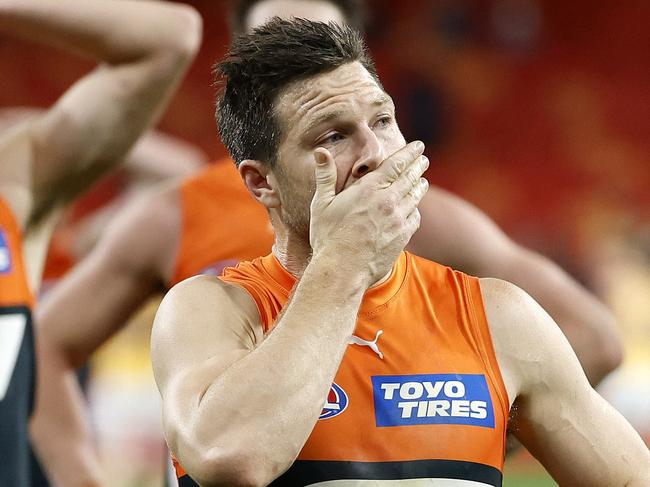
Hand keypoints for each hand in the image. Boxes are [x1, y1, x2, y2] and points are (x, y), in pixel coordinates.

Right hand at [309, 140, 428, 286]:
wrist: (343, 270)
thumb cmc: (328, 237)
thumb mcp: (321, 204)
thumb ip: (325, 176)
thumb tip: (320, 151)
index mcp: (369, 189)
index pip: (396, 164)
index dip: (409, 153)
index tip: (418, 146)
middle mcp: (388, 202)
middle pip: (410, 178)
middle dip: (418, 166)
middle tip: (423, 159)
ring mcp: (398, 220)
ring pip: (415, 197)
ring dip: (419, 186)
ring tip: (421, 181)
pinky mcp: (403, 237)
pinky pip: (414, 218)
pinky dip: (415, 210)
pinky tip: (414, 209)